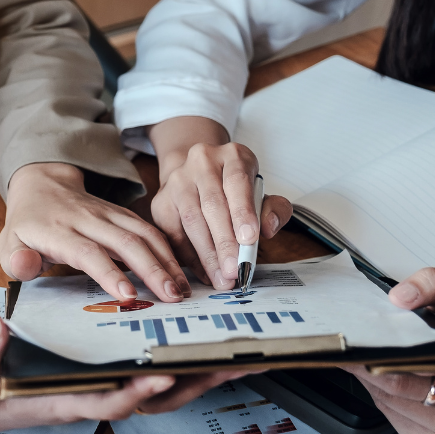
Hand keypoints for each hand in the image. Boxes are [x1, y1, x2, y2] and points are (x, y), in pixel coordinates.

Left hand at [0, 162, 189, 301]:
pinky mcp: (123, 214)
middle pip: (125, 241)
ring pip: (143, 233)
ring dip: (166, 260)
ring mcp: (108, 214)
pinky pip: (149, 229)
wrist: (44, 184)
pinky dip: (167, 250)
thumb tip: (27, 267)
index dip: (108, 272)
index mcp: (59, 230)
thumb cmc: (27, 224)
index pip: (88, 251)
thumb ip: (17, 260)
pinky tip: (179, 272)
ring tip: (181, 288)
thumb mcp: (8, 243)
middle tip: (170, 296)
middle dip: (152, 269)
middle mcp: (88, 219)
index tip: (127, 294)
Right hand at [0, 316, 249, 431]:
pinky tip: (201, 340)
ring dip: (200, 372)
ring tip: (239, 354)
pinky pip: (151, 368)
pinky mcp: (108, 376)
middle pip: (155, 396)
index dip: (139, 388)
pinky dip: (181, 359)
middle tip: (236, 363)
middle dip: (196, 382)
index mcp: (67, 403)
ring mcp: (105, 388)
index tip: (165, 370)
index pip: (111, 399)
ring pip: (162, 386)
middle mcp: (95, 398)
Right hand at [148, 117, 292, 288]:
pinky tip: (204, 272)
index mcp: (232, 156)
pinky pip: (174, 233)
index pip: (237, 181)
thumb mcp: (260, 193)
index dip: (243, 211)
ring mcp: (177, 180)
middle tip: (234, 270)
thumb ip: (273, 209)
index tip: (250, 238)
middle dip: (224, 242)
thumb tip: (268, 228)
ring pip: (191, 220)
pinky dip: (190, 256)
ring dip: (207, 254)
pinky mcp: (161, 201)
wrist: (196, 176)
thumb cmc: (234, 190)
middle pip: (212, 204)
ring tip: (221, 277)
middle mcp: (202, 162)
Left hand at [343, 268, 434, 433]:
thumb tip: (401, 297)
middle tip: (346, 347)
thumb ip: (432, 285)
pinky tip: (384, 383)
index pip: (422, 359)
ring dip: (370, 381)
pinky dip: (381, 400)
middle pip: (399, 385)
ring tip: (365, 360)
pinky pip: (393, 421)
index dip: (384, 348)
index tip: (357, 338)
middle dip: (368, 364)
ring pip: (391, 404)